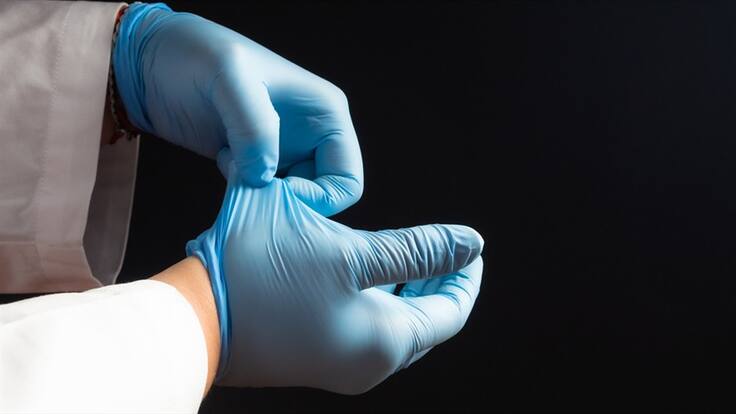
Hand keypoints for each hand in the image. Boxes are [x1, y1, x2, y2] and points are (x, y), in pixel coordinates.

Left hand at [113, 3, 362, 215]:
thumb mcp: (229, 77)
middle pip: (322, 197)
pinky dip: (245, 195)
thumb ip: (254, 127)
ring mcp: (283, 151)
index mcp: (326, 115)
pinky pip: (264, 196)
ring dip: (263, 199)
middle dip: (288, 202)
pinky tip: (223, 164)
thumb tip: (265, 177)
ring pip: (292, 200)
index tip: (276, 192)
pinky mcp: (254, 163)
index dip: (319, 198)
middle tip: (252, 188)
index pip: (347, 179)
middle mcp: (312, 136)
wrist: (152, 62)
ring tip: (233, 168)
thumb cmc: (196, 54)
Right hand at [186, 149, 483, 393]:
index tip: (469, 247)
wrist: (190, 316)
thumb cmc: (265, 274)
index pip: (451, 312)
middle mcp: (369, 364)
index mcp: (387, 340)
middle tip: (448, 251)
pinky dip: (380, 306)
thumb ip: (417, 249)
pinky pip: (367, 334)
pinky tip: (368, 278)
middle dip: (441, 284)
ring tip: (412, 261)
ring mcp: (340, 367)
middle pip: (428, 324)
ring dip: (410, 294)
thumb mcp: (351, 250)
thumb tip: (472, 244)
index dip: (466, 277)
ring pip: (397, 329)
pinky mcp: (313, 361)